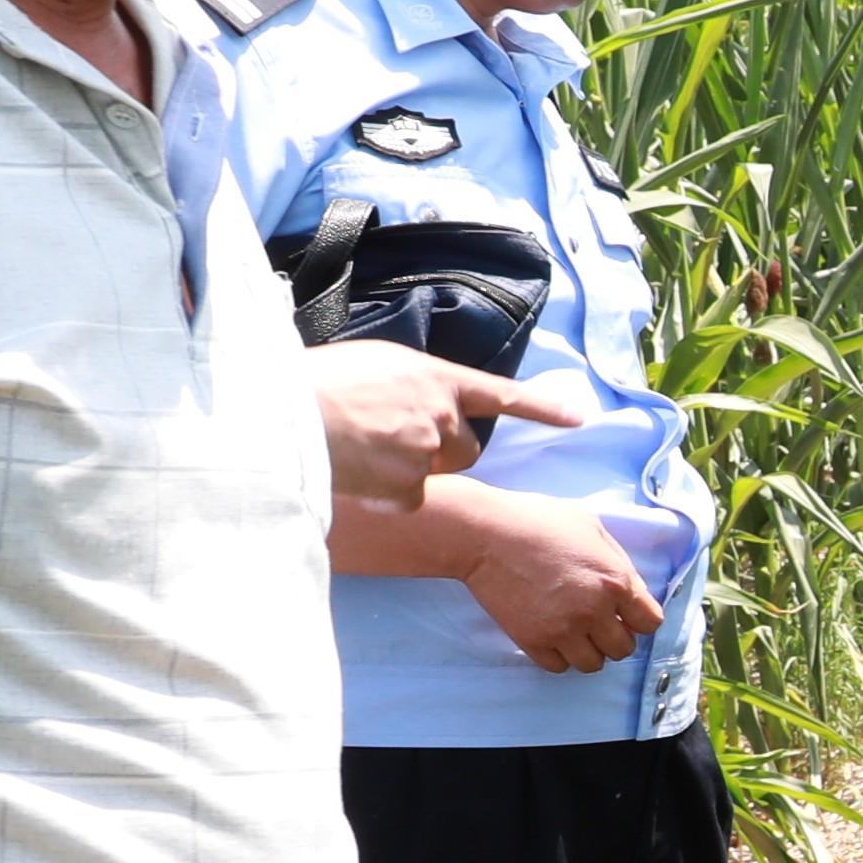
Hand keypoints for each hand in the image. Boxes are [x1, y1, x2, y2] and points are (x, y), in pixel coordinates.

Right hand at [307, 342, 571, 508]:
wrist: (282, 409)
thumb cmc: (313, 380)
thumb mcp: (372, 364)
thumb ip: (405, 385)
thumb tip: (408, 403)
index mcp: (435, 375)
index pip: (501, 393)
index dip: (543, 406)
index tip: (580, 416)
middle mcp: (442, 412)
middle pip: (466, 447)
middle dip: (441, 451)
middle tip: (392, 441)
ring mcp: (428, 450)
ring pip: (434, 473)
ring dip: (410, 470)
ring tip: (361, 450)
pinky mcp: (409, 484)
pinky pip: (407, 498)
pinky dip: (385, 494)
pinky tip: (355, 472)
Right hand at [447, 490, 669, 670]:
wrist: (486, 534)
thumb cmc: (539, 522)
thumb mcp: (592, 528)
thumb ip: (618, 562)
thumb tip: (632, 590)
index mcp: (615, 581)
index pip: (650, 623)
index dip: (639, 619)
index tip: (626, 613)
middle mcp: (594, 610)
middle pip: (624, 649)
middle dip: (615, 637)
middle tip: (598, 622)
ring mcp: (562, 629)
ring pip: (592, 665)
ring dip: (588, 650)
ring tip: (576, 631)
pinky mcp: (532, 641)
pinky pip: (558, 667)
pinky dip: (559, 655)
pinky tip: (553, 635)